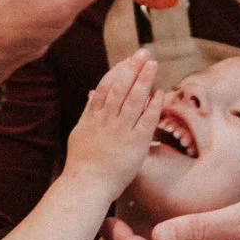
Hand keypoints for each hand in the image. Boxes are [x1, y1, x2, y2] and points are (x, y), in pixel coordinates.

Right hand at [62, 51, 159, 194]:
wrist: (86, 186)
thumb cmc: (82, 164)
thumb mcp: (80, 132)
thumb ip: (88, 112)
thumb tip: (91, 94)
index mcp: (92, 116)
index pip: (106, 86)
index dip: (118, 70)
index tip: (128, 59)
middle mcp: (106, 120)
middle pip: (120, 87)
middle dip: (132, 68)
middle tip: (144, 53)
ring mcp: (120, 131)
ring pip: (133, 99)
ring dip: (144, 80)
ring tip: (153, 64)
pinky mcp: (134, 144)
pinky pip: (146, 120)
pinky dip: (152, 105)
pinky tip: (160, 93)